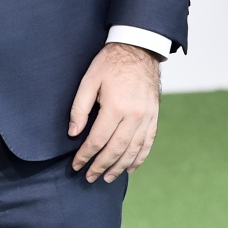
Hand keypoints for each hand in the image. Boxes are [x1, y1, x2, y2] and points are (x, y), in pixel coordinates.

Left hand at [69, 42, 160, 182]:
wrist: (138, 49)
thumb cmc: (110, 63)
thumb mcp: (89, 80)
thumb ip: (79, 108)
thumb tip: (72, 133)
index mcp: (115, 107)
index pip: (97, 139)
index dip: (85, 155)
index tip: (76, 165)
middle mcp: (134, 116)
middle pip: (116, 149)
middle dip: (101, 166)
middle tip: (89, 177)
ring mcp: (147, 117)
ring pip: (133, 150)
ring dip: (120, 167)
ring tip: (107, 178)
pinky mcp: (154, 117)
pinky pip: (148, 143)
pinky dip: (139, 158)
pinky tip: (130, 168)